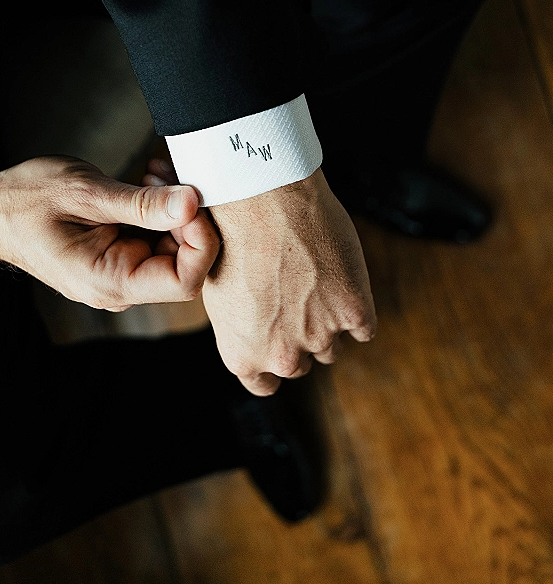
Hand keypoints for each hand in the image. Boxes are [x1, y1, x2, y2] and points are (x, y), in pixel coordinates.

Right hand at [0, 156, 219, 309]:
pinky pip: (156, 238)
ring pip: (174, 246)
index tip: (193, 202)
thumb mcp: (87, 194)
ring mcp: (120, 272)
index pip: (184, 281)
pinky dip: (160, 209)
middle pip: (185, 262)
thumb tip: (193, 203)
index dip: (201, 242)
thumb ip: (143, 204)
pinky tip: (148, 181)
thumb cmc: (25, 202)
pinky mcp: (120, 256)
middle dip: (187, 216)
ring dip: (174, 207)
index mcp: (110, 281)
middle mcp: (119, 286)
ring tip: (151, 173)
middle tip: (166, 175)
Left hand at [203, 168, 376, 395]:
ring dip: (328, 321)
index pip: (264, 384)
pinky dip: (356, 307)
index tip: (276, 340)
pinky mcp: (354, 311)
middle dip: (299, 337)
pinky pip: (364, 328)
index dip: (270, 361)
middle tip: (296, 298)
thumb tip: (257, 331)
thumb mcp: (220, 290)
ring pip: (334, 346)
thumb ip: (242, 326)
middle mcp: (282, 355)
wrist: (261, 198)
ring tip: (314, 279)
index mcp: (243, 355)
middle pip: (301, 364)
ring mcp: (320, 335)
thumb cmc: (232, 235)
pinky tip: (340, 277)